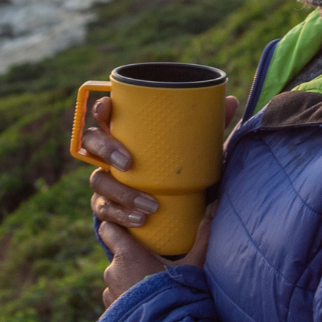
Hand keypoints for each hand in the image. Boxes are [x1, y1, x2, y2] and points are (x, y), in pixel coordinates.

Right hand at [80, 92, 240, 230]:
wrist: (173, 217)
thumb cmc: (180, 173)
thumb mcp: (197, 152)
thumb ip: (211, 128)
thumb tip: (231, 101)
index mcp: (125, 135)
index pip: (104, 115)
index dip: (100, 108)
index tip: (109, 107)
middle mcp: (109, 155)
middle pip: (91, 142)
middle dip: (105, 149)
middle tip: (128, 163)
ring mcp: (105, 182)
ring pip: (98, 181)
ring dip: (122, 193)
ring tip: (150, 205)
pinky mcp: (107, 208)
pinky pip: (105, 210)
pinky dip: (122, 215)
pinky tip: (140, 220)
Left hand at [100, 200, 214, 307]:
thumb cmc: (181, 295)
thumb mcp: (194, 265)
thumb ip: (202, 236)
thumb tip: (215, 207)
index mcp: (128, 254)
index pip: (108, 229)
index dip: (117, 228)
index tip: (131, 231)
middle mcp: (113, 271)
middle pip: (116, 256)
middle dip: (130, 258)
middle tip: (151, 263)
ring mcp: (110, 293)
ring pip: (116, 279)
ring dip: (129, 281)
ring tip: (151, 288)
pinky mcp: (110, 312)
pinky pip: (116, 299)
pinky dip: (127, 300)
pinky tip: (145, 306)